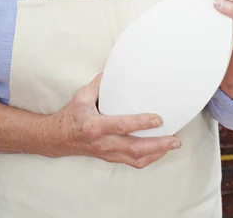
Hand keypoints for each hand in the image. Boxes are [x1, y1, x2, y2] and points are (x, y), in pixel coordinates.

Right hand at [45, 74, 180, 168]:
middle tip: (175, 139)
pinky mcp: (110, 157)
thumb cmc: (71, 115)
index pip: (121, 126)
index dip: (141, 123)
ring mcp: (107, 153)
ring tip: (173, 144)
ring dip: (157, 153)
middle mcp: (103, 143)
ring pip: (136, 159)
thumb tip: (115, 70)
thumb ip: (99, 84)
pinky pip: (132, 162)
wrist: (58, 138)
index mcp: (95, 126)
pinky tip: (159, 151)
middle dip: (157, 145)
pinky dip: (148, 158)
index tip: (158, 119)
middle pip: (134, 148)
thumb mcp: (82, 96)